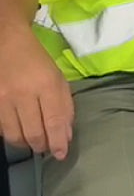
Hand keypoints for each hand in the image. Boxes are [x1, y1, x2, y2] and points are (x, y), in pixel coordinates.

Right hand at [0, 25, 73, 159]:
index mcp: (46, 84)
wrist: (6, 42)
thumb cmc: (36, 61)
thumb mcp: (58, 78)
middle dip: (43, 145)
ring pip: (15, 136)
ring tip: (33, 140)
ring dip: (26, 143)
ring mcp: (3, 99)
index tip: (61, 154)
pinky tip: (18, 129)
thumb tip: (65, 136)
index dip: (58, 142)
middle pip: (34, 134)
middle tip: (46, 146)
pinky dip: (12, 134)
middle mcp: (23, 93)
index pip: (54, 122)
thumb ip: (64, 107)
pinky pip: (2, 129)